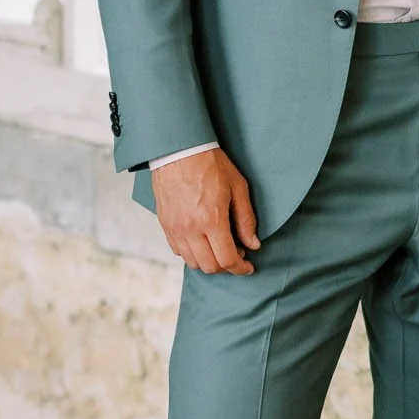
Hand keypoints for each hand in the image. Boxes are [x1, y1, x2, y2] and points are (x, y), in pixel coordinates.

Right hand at [152, 147, 260, 274]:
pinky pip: (178, 251)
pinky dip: (192, 253)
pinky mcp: (165, 224)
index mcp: (211, 220)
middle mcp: (190, 229)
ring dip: (209, 261)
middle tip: (237, 255)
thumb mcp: (238, 187)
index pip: (227, 259)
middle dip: (227, 267)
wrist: (178, 150)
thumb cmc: (210, 164)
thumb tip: (253, 244)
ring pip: (193, 262)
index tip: (248, 267)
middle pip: (210, 266)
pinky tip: (202, 241)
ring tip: (220, 248)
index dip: (241, 268)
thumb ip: (246, 219)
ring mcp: (175, 228)